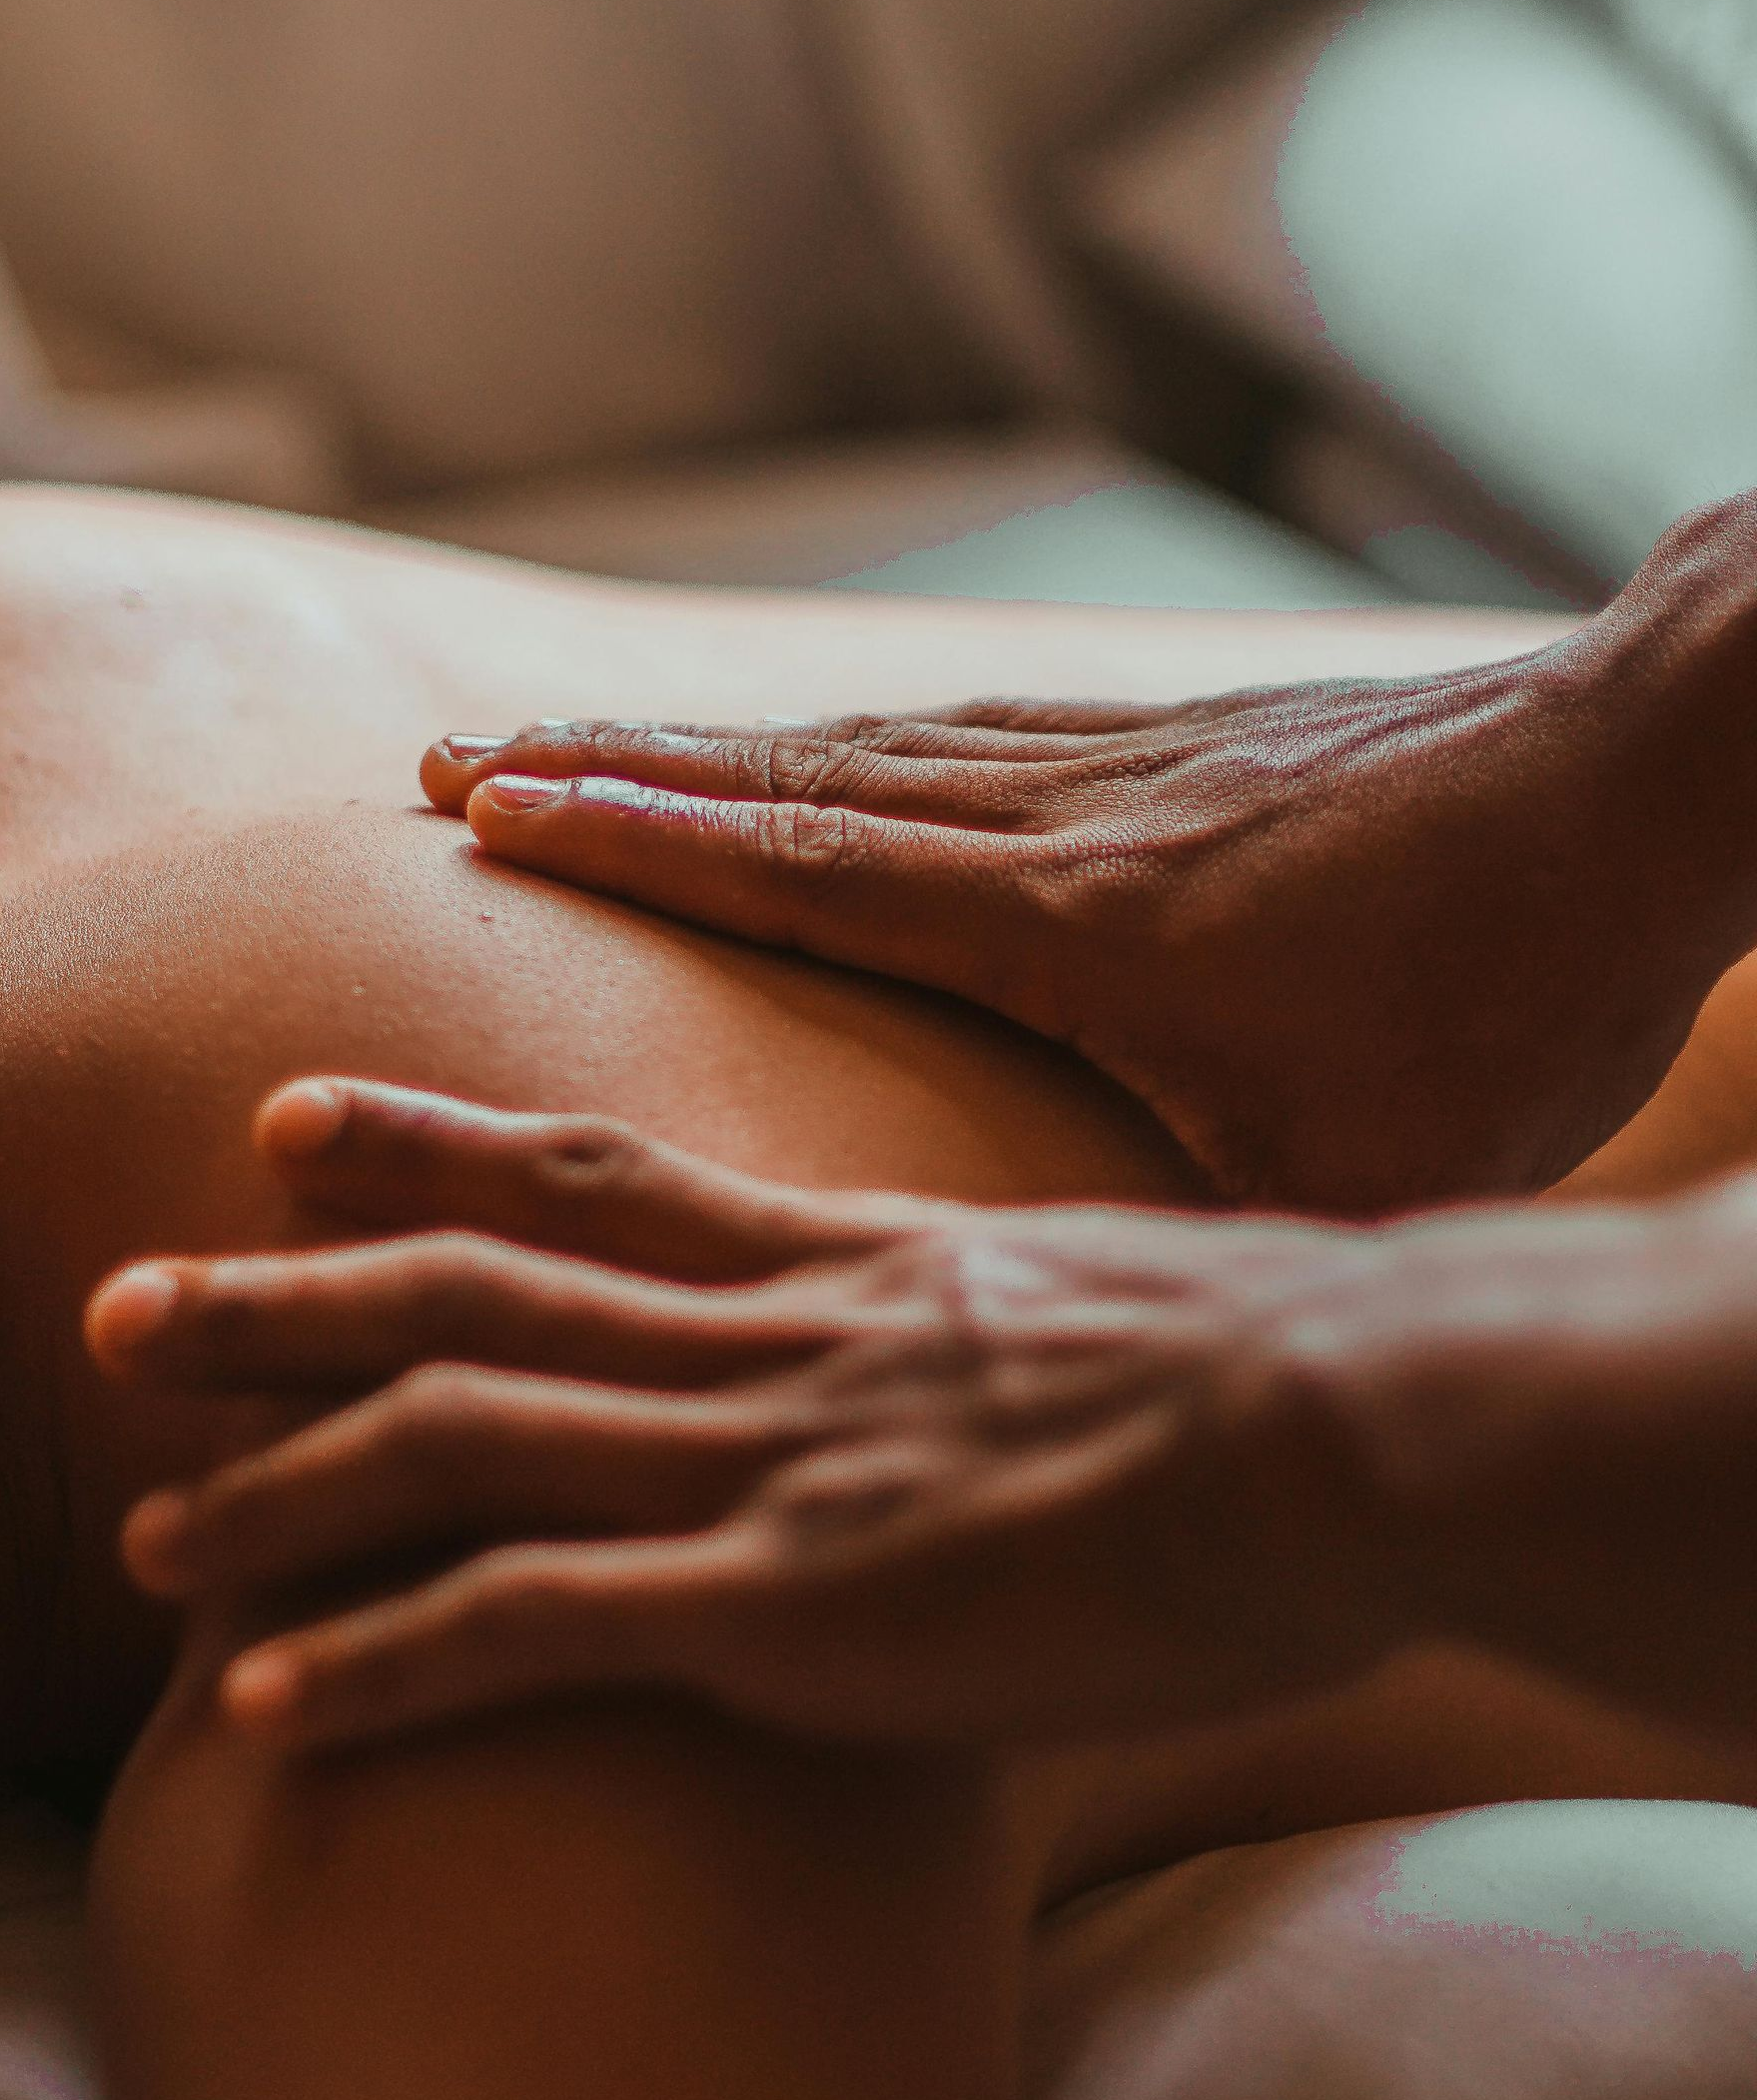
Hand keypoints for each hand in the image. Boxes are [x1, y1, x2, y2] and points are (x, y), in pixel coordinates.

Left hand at [85, 1077, 1417, 1751]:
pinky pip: (536, 1631)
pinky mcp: (787, 1605)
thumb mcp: (1091, 1302)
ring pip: (464, 1445)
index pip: (590, 1171)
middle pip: (474, 1294)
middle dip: (281, 1301)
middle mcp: (764, 1339)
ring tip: (139, 1537)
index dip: (428, 1141)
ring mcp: (762, 1462)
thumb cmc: (1261, 1372)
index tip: (289, 1121)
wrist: (1342, 1423)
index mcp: (838, 1260)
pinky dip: (385, 1666)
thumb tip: (983, 1349)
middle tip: (122, 1302)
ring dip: (284, 1488)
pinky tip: (263, 1713)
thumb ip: (987, 1318)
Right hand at [416, 522, 1756, 1214]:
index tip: (485, 800)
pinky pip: (966, 736)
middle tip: (462, 758)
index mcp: (1074, 925)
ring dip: (712, 750)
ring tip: (588, 744)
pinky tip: (820, 758)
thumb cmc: (1513, 993)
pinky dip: (848, 746)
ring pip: (868, 748)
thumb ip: (1192, 1250)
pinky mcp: (1182, 744)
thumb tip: (1080, 1363)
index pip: (802, 869)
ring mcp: (1120, 764)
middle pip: (794, 785)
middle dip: (614, 774)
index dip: (632, 836)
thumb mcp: (1349, 1168)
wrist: (1651, 779)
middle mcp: (1063, 819)